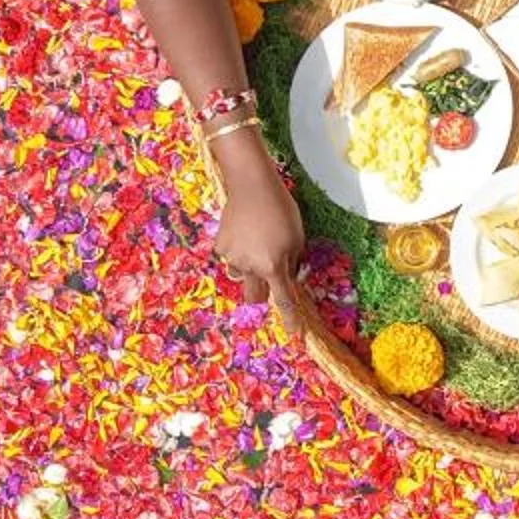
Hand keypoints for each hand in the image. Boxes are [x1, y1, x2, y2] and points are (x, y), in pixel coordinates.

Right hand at [212, 158, 310, 329]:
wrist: (251, 184)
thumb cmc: (281, 208)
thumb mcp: (298, 237)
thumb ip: (293, 262)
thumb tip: (288, 276)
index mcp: (274, 265)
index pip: (284, 299)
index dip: (290, 318)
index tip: (295, 335)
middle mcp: (251, 266)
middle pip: (255, 297)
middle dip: (261, 297)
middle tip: (267, 281)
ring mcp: (233, 257)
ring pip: (242, 275)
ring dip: (250, 268)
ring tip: (257, 241)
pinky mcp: (220, 246)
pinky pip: (231, 257)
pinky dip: (239, 250)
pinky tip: (245, 231)